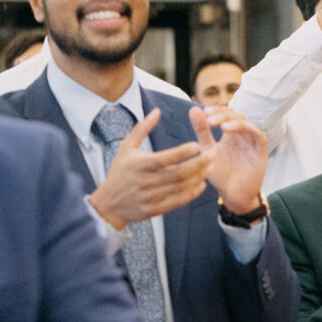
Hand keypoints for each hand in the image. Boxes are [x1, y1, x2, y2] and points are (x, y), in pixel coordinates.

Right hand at [88, 108, 208, 229]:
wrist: (109, 205)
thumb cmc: (119, 172)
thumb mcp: (126, 148)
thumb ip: (141, 129)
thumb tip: (156, 111)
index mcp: (139, 165)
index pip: (165, 158)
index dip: (183, 152)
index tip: (198, 144)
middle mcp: (145, 182)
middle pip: (178, 173)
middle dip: (198, 164)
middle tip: (213, 154)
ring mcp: (150, 197)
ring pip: (180, 187)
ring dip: (198, 177)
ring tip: (211, 167)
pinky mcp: (154, 210)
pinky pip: (177, 202)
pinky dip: (191, 193)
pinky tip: (201, 184)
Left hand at [190, 106, 266, 213]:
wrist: (232, 195)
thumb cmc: (221, 175)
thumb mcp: (207, 150)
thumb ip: (202, 131)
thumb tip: (194, 109)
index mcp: (231, 134)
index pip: (226, 114)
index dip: (217, 110)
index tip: (204, 112)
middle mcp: (243, 135)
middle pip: (236, 115)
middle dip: (222, 114)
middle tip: (209, 119)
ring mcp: (253, 142)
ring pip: (247, 122)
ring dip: (233, 121)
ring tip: (220, 125)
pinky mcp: (262, 151)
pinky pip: (259, 135)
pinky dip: (248, 128)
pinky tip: (231, 130)